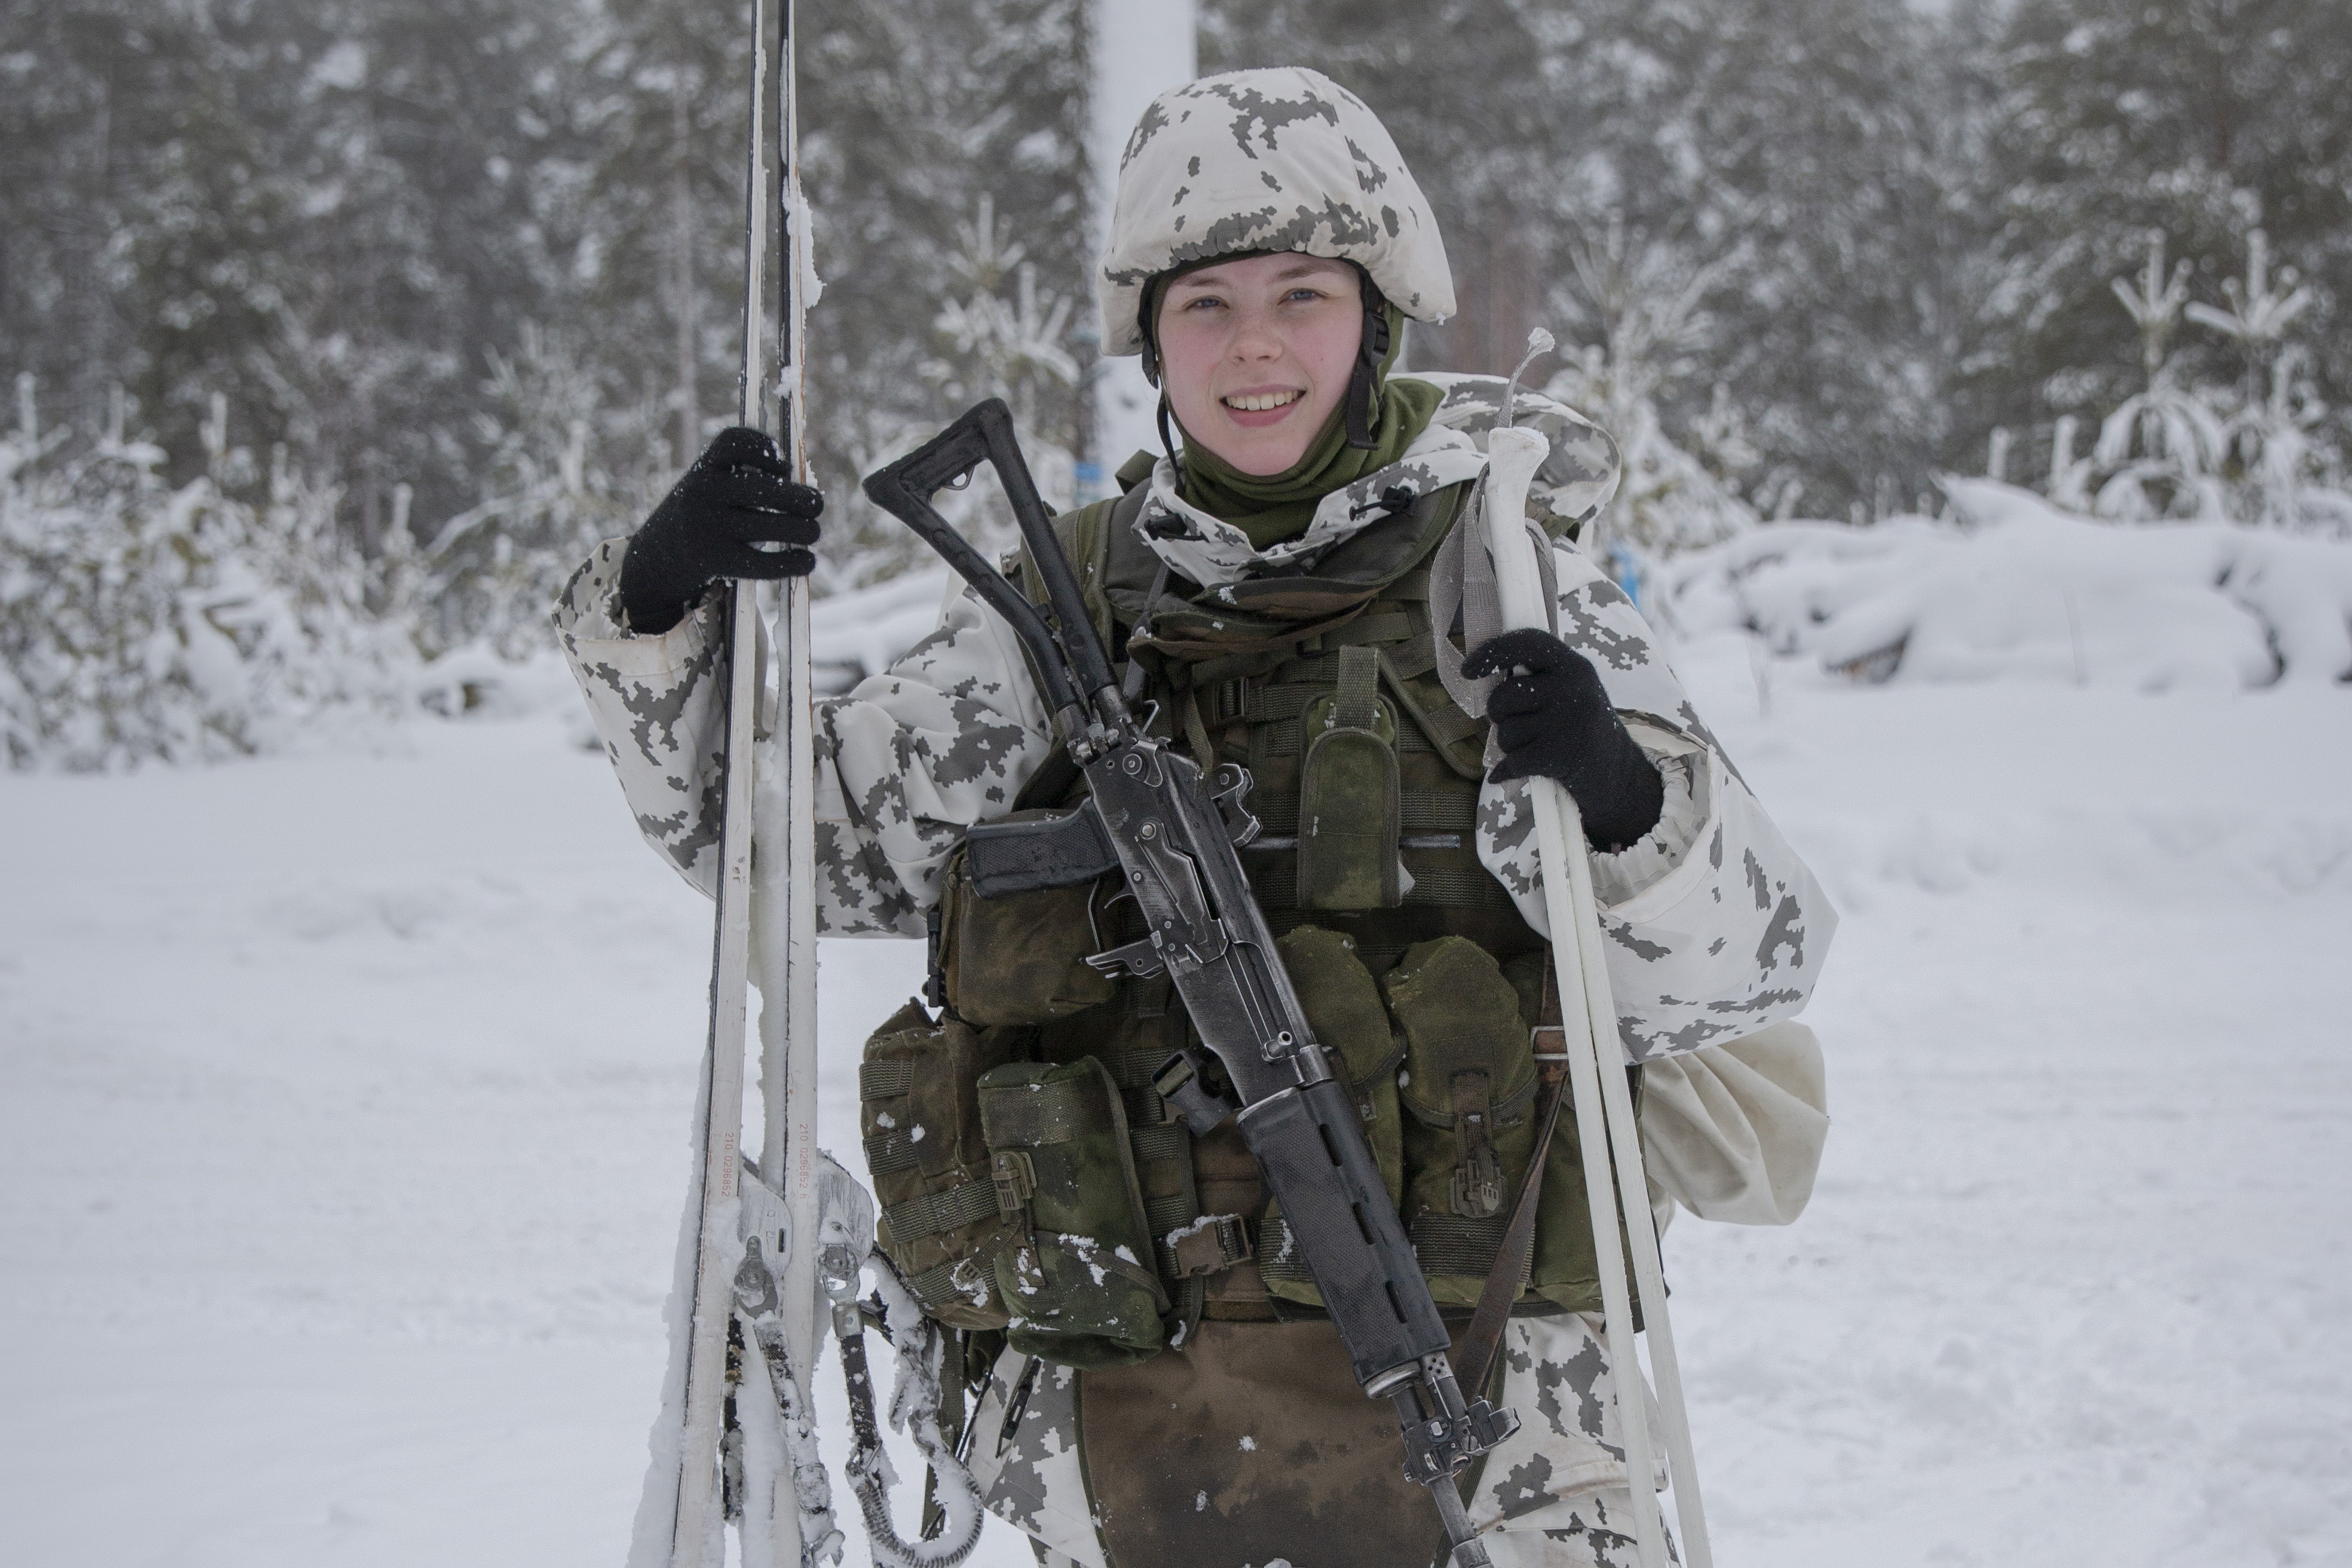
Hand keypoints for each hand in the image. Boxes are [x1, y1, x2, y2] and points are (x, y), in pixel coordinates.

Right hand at [620, 427, 822, 633]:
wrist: (659, 553)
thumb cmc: (704, 512)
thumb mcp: (713, 484)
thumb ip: (749, 478)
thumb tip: (807, 494)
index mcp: (704, 466)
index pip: (734, 442)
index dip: (765, 448)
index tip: (783, 466)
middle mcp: (703, 491)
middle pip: (764, 490)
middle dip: (801, 498)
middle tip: (817, 504)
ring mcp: (707, 526)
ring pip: (769, 527)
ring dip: (803, 530)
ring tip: (813, 531)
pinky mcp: (715, 560)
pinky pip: (762, 562)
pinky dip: (792, 563)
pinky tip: (807, 560)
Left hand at [1463, 628, 1665, 852]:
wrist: (1616, 772)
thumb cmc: (1579, 725)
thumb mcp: (1570, 688)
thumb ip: (1535, 676)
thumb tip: (1478, 670)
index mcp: (1574, 665)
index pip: (1527, 643)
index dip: (1492, 651)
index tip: (1468, 670)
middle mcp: (1573, 688)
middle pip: (1503, 696)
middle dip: (1499, 714)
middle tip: (1519, 722)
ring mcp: (1568, 722)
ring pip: (1504, 732)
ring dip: (1509, 745)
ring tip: (1535, 745)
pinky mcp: (1560, 755)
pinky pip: (1511, 761)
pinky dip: (1507, 770)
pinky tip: (1514, 770)